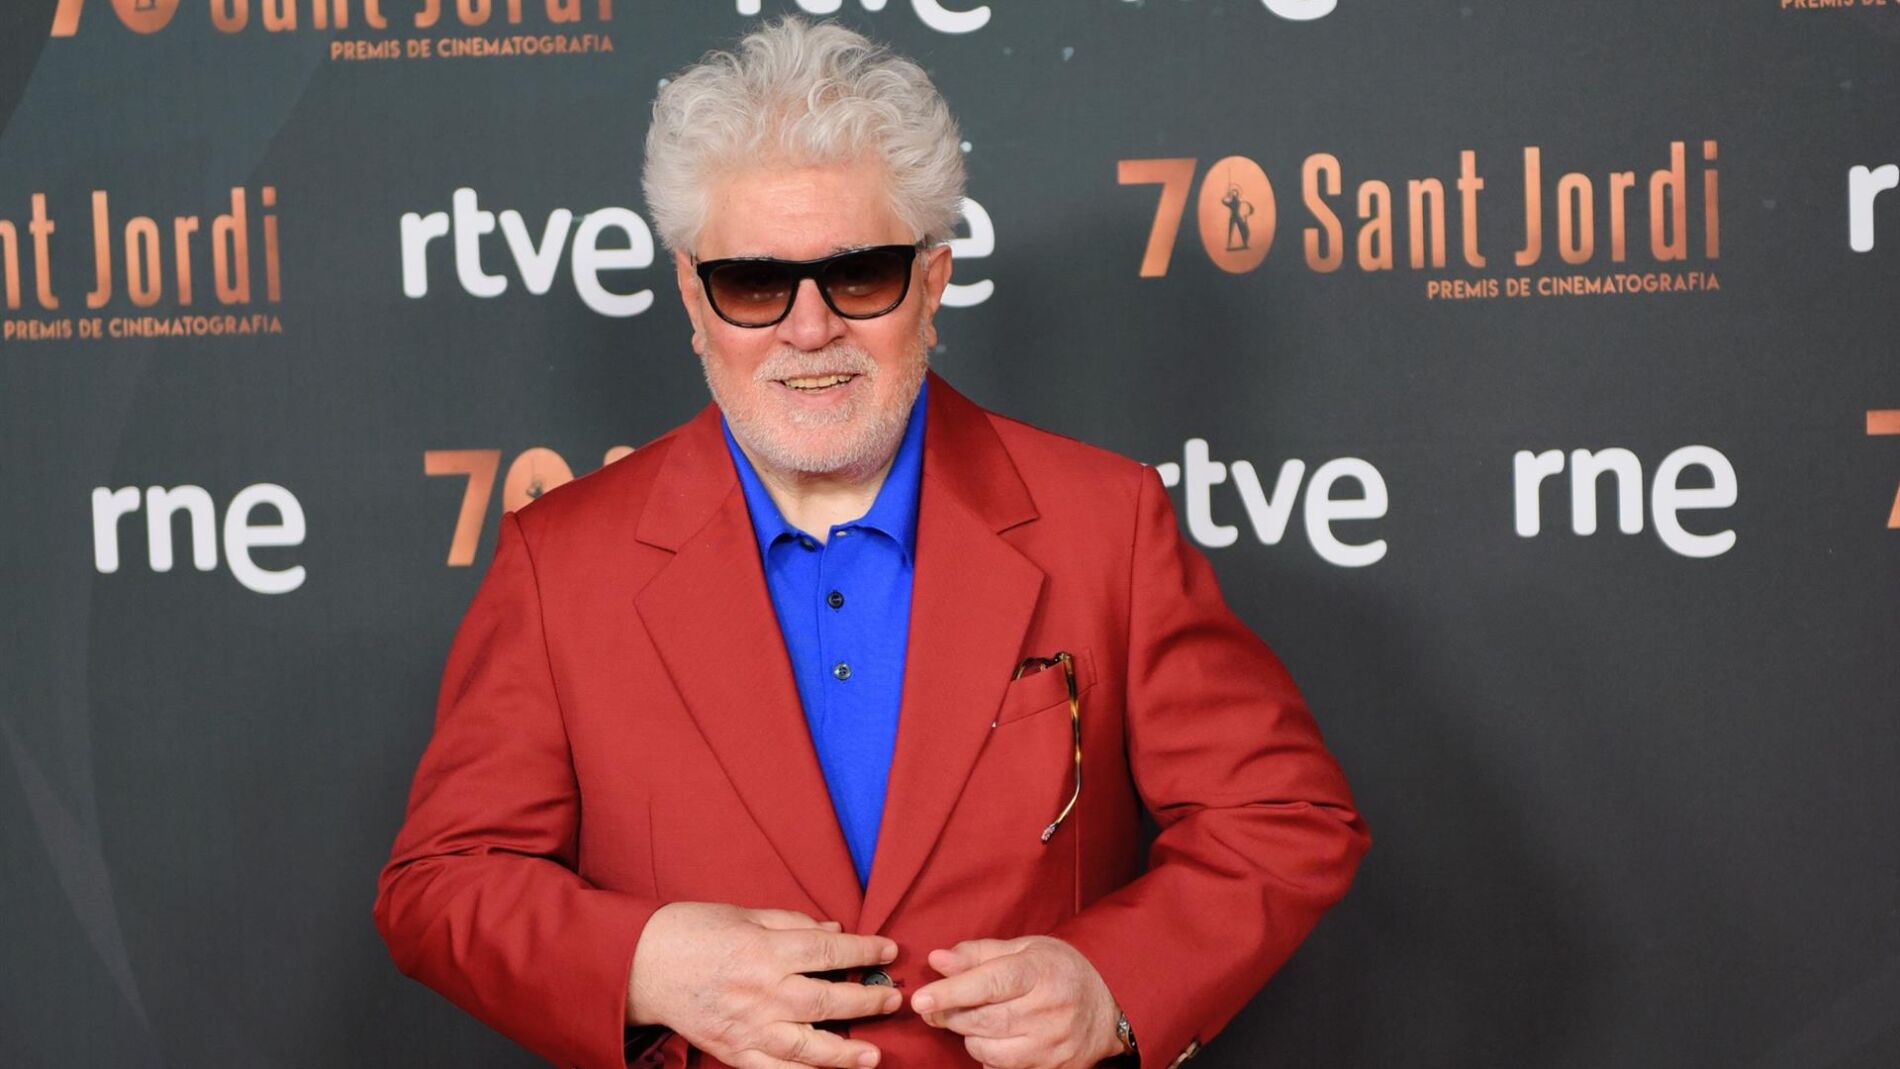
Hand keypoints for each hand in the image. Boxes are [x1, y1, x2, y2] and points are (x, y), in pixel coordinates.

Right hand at [627, 902, 902, 1068]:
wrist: (643, 964)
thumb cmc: (693, 931)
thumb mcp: (745, 913)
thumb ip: (793, 923)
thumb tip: (834, 931)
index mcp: (765, 950)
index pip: (828, 951)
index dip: (864, 951)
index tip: (888, 950)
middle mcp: (761, 992)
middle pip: (827, 1001)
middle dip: (866, 1001)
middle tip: (893, 1000)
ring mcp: (748, 1027)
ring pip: (806, 1047)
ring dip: (844, 1053)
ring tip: (872, 1054)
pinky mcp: (733, 1051)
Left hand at [909, 935, 1123, 1068]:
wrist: (1107, 1008)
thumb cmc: (1059, 970)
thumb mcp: (1024, 949)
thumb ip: (977, 954)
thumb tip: (937, 961)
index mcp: (1041, 971)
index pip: (989, 984)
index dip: (951, 992)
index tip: (920, 999)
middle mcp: (1049, 1009)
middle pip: (983, 1020)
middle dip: (950, 1015)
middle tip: (935, 1006)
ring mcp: (1052, 1044)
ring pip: (988, 1050)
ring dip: (969, 1036)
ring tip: (973, 1020)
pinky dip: (989, 1056)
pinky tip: (997, 1039)